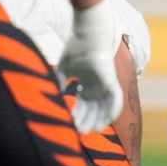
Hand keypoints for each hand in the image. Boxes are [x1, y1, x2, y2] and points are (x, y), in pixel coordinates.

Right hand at [57, 0, 121, 133]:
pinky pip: (116, 99)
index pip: (82, 103)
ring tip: (91, 130)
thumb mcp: (64, 69)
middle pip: (92, 107)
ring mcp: (106, 83)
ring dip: (98, 119)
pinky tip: (105, 122)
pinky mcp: (112, 80)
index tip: (69, 124)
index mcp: (87, 82)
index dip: (76, 114)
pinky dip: (111, 111)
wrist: (89, 33)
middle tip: (78, 132)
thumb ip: (58, 82)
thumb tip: (50, 97)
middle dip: (85, 120)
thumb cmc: (76, 47)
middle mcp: (97, 85)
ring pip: (104, 106)